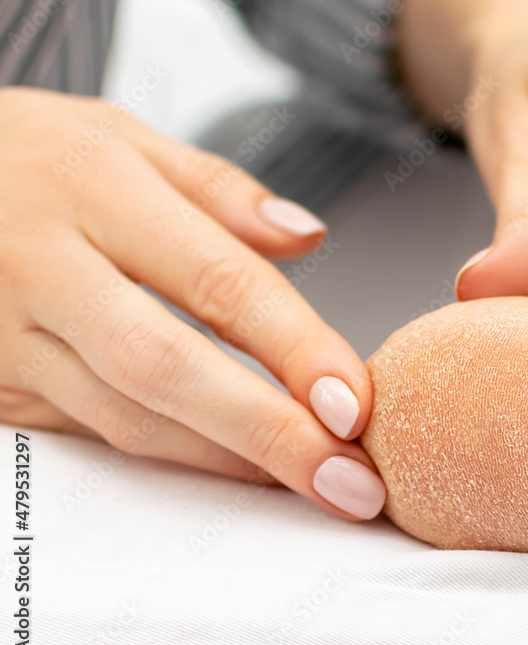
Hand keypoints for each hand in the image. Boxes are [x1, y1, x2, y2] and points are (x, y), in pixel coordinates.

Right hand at [0, 88, 384, 519]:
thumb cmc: (24, 154)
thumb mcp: (117, 136)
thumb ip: (218, 188)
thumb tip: (307, 235)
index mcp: (92, 190)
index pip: (216, 279)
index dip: (293, 347)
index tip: (354, 401)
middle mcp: (42, 268)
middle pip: (169, 368)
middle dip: (269, 433)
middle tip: (349, 480)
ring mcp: (5, 336)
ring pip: (127, 418)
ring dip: (228, 461)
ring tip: (312, 485)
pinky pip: (92, 434)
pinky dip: (172, 458)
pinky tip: (233, 469)